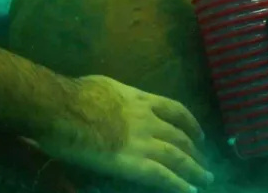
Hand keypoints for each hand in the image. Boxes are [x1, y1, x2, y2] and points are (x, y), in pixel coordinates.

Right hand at [34, 75, 212, 192]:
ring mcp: (142, 141)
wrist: (62, 109)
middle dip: (196, 151)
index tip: (199, 134)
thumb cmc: (75, 94)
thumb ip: (118, 95)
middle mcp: (148, 119)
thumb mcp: (105, 85)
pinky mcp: (133, 163)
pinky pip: (162, 176)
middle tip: (204, 162)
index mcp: (140, 99)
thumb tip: (115, 99)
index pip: (174, 110)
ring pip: (177, 156)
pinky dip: (178, 184)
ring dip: (194, 169)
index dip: (190, 123)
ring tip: (205, 178)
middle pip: (180, 136)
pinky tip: (190, 191)